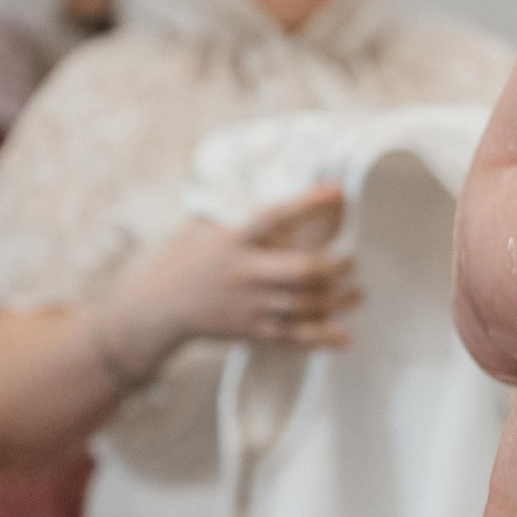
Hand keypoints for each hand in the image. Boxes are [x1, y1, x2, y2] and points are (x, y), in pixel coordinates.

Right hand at [97, 186, 362, 380]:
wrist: (158, 307)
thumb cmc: (187, 260)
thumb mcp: (205, 227)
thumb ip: (237, 212)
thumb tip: (271, 180)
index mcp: (234, 241)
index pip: (275, 216)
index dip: (308, 203)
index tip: (338, 192)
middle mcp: (244, 273)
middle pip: (301, 272)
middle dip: (335, 266)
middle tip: (352, 260)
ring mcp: (249, 305)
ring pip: (305, 305)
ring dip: (338, 300)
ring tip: (358, 292)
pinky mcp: (251, 331)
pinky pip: (294, 336)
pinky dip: (322, 337)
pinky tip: (344, 335)